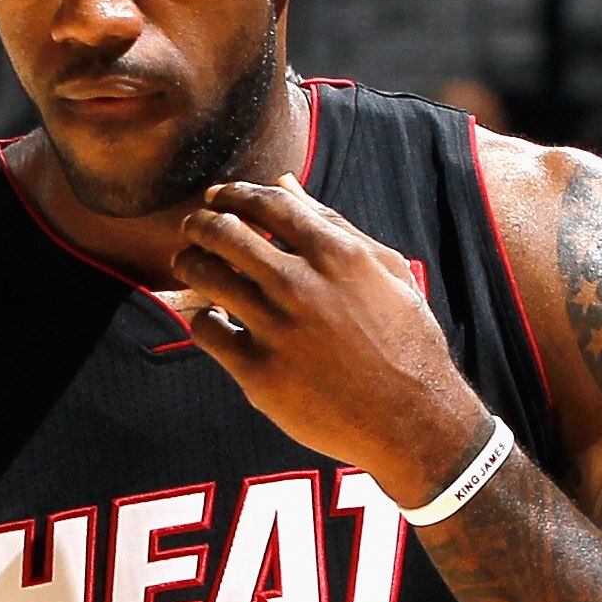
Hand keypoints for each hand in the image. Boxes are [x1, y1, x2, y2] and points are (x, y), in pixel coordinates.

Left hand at [169, 179, 489, 505]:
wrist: (411, 418)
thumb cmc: (404, 340)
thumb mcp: (385, 271)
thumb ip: (331, 224)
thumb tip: (283, 183)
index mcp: (336, 254)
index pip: (266, 202)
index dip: (233, 193)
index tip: (217, 196)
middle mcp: (302, 286)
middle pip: (223, 232)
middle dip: (198, 224)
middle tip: (192, 229)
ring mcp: (277, 329)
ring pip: (205, 275)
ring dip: (189, 264)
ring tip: (190, 266)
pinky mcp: (258, 372)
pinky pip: (206, 329)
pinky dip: (202, 318)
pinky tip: (215, 319)